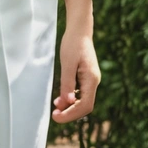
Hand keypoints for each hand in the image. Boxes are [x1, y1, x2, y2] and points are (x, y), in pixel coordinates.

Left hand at [52, 0, 99, 122]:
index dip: (71, 114)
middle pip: (85, 106)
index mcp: (91, 79)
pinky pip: (81, 94)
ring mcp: (91, 80)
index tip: (56, 116)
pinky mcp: (86, 77)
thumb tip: (67, 102)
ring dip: (70, 107)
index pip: (85, 106)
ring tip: (55, 107)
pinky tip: (61, 99)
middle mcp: (94, 81)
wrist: (79, 30)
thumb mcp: (67, 63)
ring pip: (83, 101)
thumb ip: (67, 83)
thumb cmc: (72, 44)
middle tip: (54, 115)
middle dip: (70, 113)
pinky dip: (71, 99)